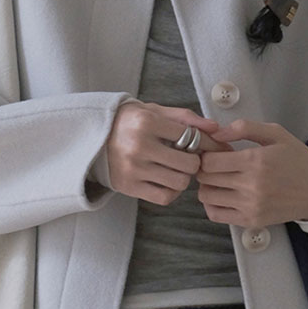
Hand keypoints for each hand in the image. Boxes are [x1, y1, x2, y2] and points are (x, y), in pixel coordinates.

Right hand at [106, 101, 228, 205]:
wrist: (92, 137)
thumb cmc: (130, 122)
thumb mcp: (154, 111)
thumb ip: (185, 118)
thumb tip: (215, 128)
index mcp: (147, 122)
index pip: (191, 136)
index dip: (205, 143)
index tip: (207, 146)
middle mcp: (139, 146)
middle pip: (189, 164)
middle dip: (195, 162)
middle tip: (188, 157)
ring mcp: (133, 168)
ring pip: (179, 182)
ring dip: (184, 177)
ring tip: (175, 168)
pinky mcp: (128, 186)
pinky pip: (164, 197)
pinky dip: (171, 192)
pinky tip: (166, 181)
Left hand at [195, 119, 307, 227]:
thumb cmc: (296, 159)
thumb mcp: (275, 133)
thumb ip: (244, 128)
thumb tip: (216, 133)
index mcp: (256, 161)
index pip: (209, 161)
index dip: (206, 153)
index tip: (214, 151)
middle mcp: (251, 186)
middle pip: (205, 178)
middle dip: (204, 168)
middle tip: (215, 164)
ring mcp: (250, 206)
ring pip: (206, 196)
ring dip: (207, 185)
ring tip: (219, 179)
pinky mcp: (251, 221)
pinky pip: (215, 215)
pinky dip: (212, 204)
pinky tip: (222, 194)